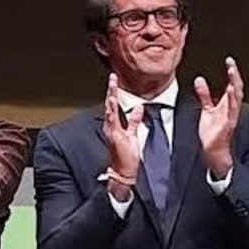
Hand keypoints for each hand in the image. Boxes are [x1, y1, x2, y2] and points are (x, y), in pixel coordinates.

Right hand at [100, 72, 143, 200]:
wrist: (122, 172)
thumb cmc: (126, 157)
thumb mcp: (132, 135)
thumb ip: (134, 121)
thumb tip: (139, 109)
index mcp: (114, 126)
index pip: (114, 106)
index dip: (115, 93)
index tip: (117, 81)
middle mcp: (111, 127)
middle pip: (109, 104)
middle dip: (111, 90)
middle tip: (113, 76)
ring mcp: (111, 130)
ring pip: (109, 109)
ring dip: (110, 96)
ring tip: (112, 83)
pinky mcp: (114, 135)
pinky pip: (112, 120)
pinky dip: (111, 109)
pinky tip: (112, 100)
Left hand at [194, 56, 243, 178]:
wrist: (212, 150)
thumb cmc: (212, 131)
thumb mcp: (207, 109)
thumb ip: (204, 95)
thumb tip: (199, 80)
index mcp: (227, 103)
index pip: (233, 84)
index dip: (232, 73)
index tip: (229, 61)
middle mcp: (231, 108)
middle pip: (237, 88)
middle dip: (235, 76)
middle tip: (231, 64)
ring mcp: (230, 116)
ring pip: (236, 98)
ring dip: (235, 85)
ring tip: (232, 73)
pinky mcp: (227, 124)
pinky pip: (232, 111)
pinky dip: (232, 101)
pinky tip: (231, 91)